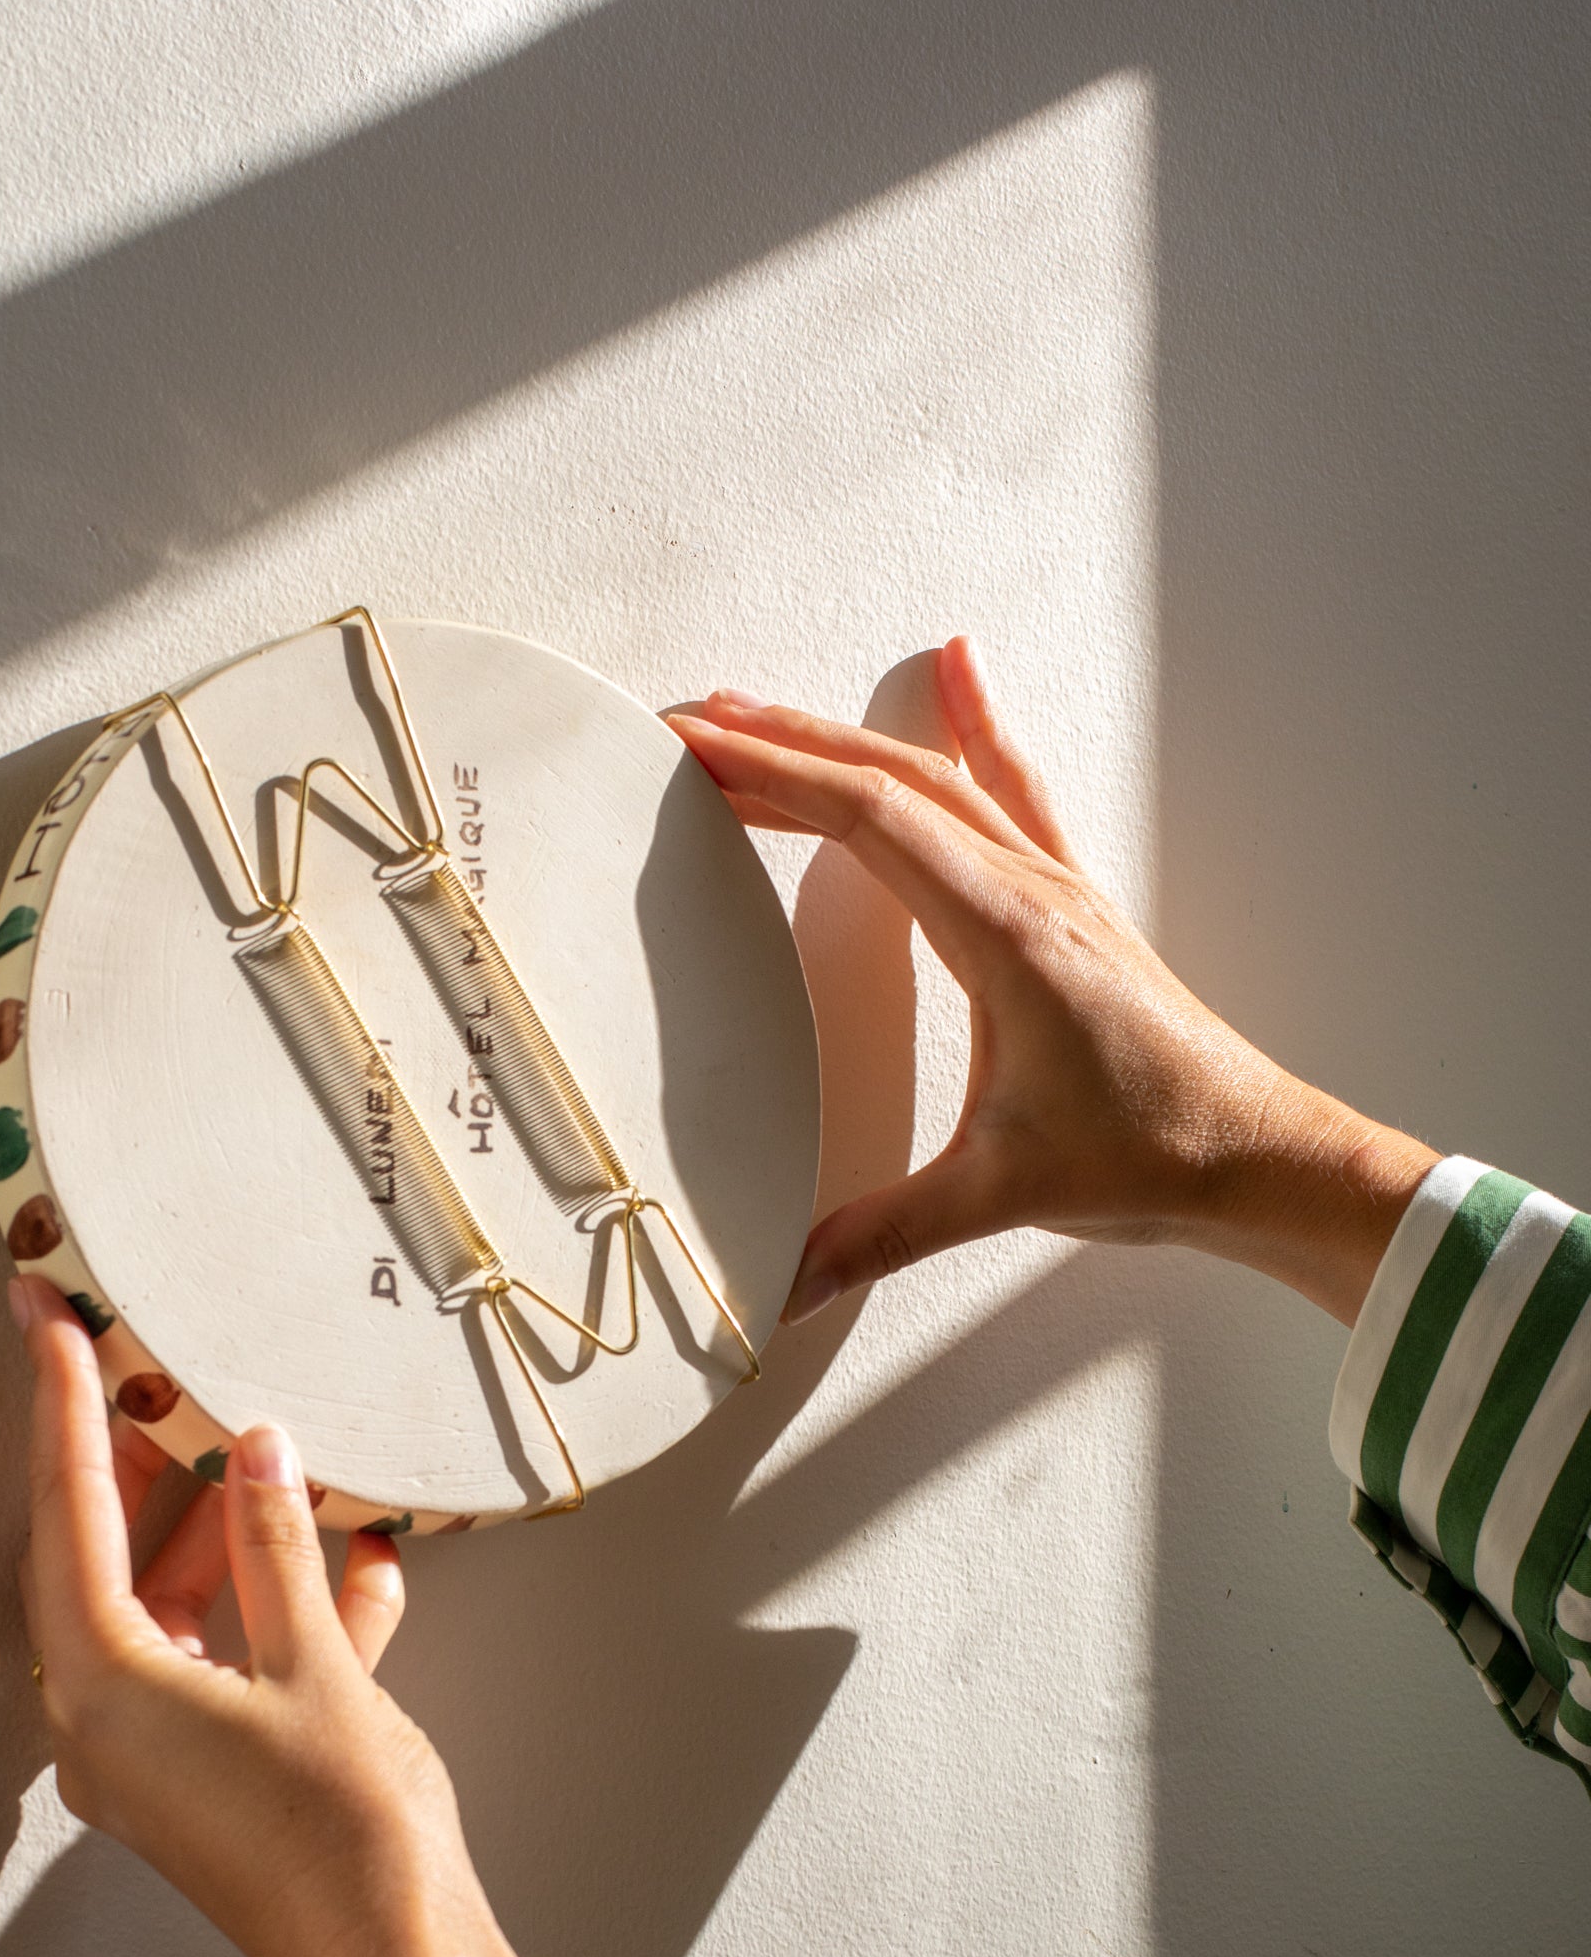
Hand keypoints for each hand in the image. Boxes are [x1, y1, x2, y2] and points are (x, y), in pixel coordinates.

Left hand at [11, 1276, 605, 1956]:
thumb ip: (276, 1548)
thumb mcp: (318, 1664)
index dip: (63, 1410)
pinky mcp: (217, 1774)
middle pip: (110, 1561)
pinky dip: (284, 1608)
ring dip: (236, 1536)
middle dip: (145, 1467)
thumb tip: (256, 1450)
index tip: (50, 1324)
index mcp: (106, 1693)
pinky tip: (365, 1561)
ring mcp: (163, 1755)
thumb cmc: (346, 1837)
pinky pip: (233, 1661)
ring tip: (285, 1455)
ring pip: (181, 1608)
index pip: (69, 1519)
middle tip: (151, 1366)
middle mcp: (111, 1725)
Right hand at [668, 642, 1435, 1327]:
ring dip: (847, 737)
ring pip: (939, 777)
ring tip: (767, 707)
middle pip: (890, 777)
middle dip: (784, 741)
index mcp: (1004, 933)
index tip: (696, 746)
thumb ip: (879, 1235)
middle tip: (694, 721)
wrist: (1261, 1155)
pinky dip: (973, 726)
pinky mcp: (1071, 907)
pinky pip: (1011, 789)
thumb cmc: (1152, 1155)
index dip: (772, 774)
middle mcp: (1032, 889)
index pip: (867, 818)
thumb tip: (783, 1285)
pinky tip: (963, 672)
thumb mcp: (999, 1197)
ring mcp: (1057, 888)